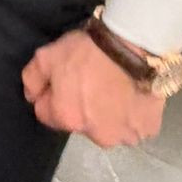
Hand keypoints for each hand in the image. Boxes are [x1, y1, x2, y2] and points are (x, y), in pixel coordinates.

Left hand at [21, 29, 164, 148]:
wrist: (133, 46)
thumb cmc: (88, 51)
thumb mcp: (46, 56)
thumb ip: (32, 80)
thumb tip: (32, 97)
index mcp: (67, 119)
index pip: (47, 114)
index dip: (53, 95)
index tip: (66, 80)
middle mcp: (96, 135)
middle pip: (81, 123)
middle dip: (83, 108)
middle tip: (93, 82)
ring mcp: (125, 135)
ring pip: (110, 127)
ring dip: (110, 115)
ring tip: (116, 88)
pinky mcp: (148, 129)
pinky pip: (135, 126)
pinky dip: (133, 114)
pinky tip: (133, 94)